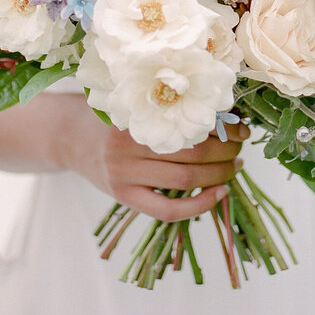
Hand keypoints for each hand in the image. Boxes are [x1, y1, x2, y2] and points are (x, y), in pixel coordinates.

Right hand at [62, 94, 248, 221]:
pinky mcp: (124, 198)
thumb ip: (167, 106)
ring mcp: (124, 175)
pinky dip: (199, 205)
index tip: (241, 126)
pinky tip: (219, 194)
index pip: (188, 122)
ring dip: (219, 174)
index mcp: (134, 116)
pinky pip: (168, 210)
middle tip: (241, 146)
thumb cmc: (114, 116)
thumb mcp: (135, 103)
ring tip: (235, 166)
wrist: (72, 138)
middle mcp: (126, 146)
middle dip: (226, 150)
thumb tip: (224, 111)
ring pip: (184, 180)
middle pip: (191, 152)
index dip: (221, 126)